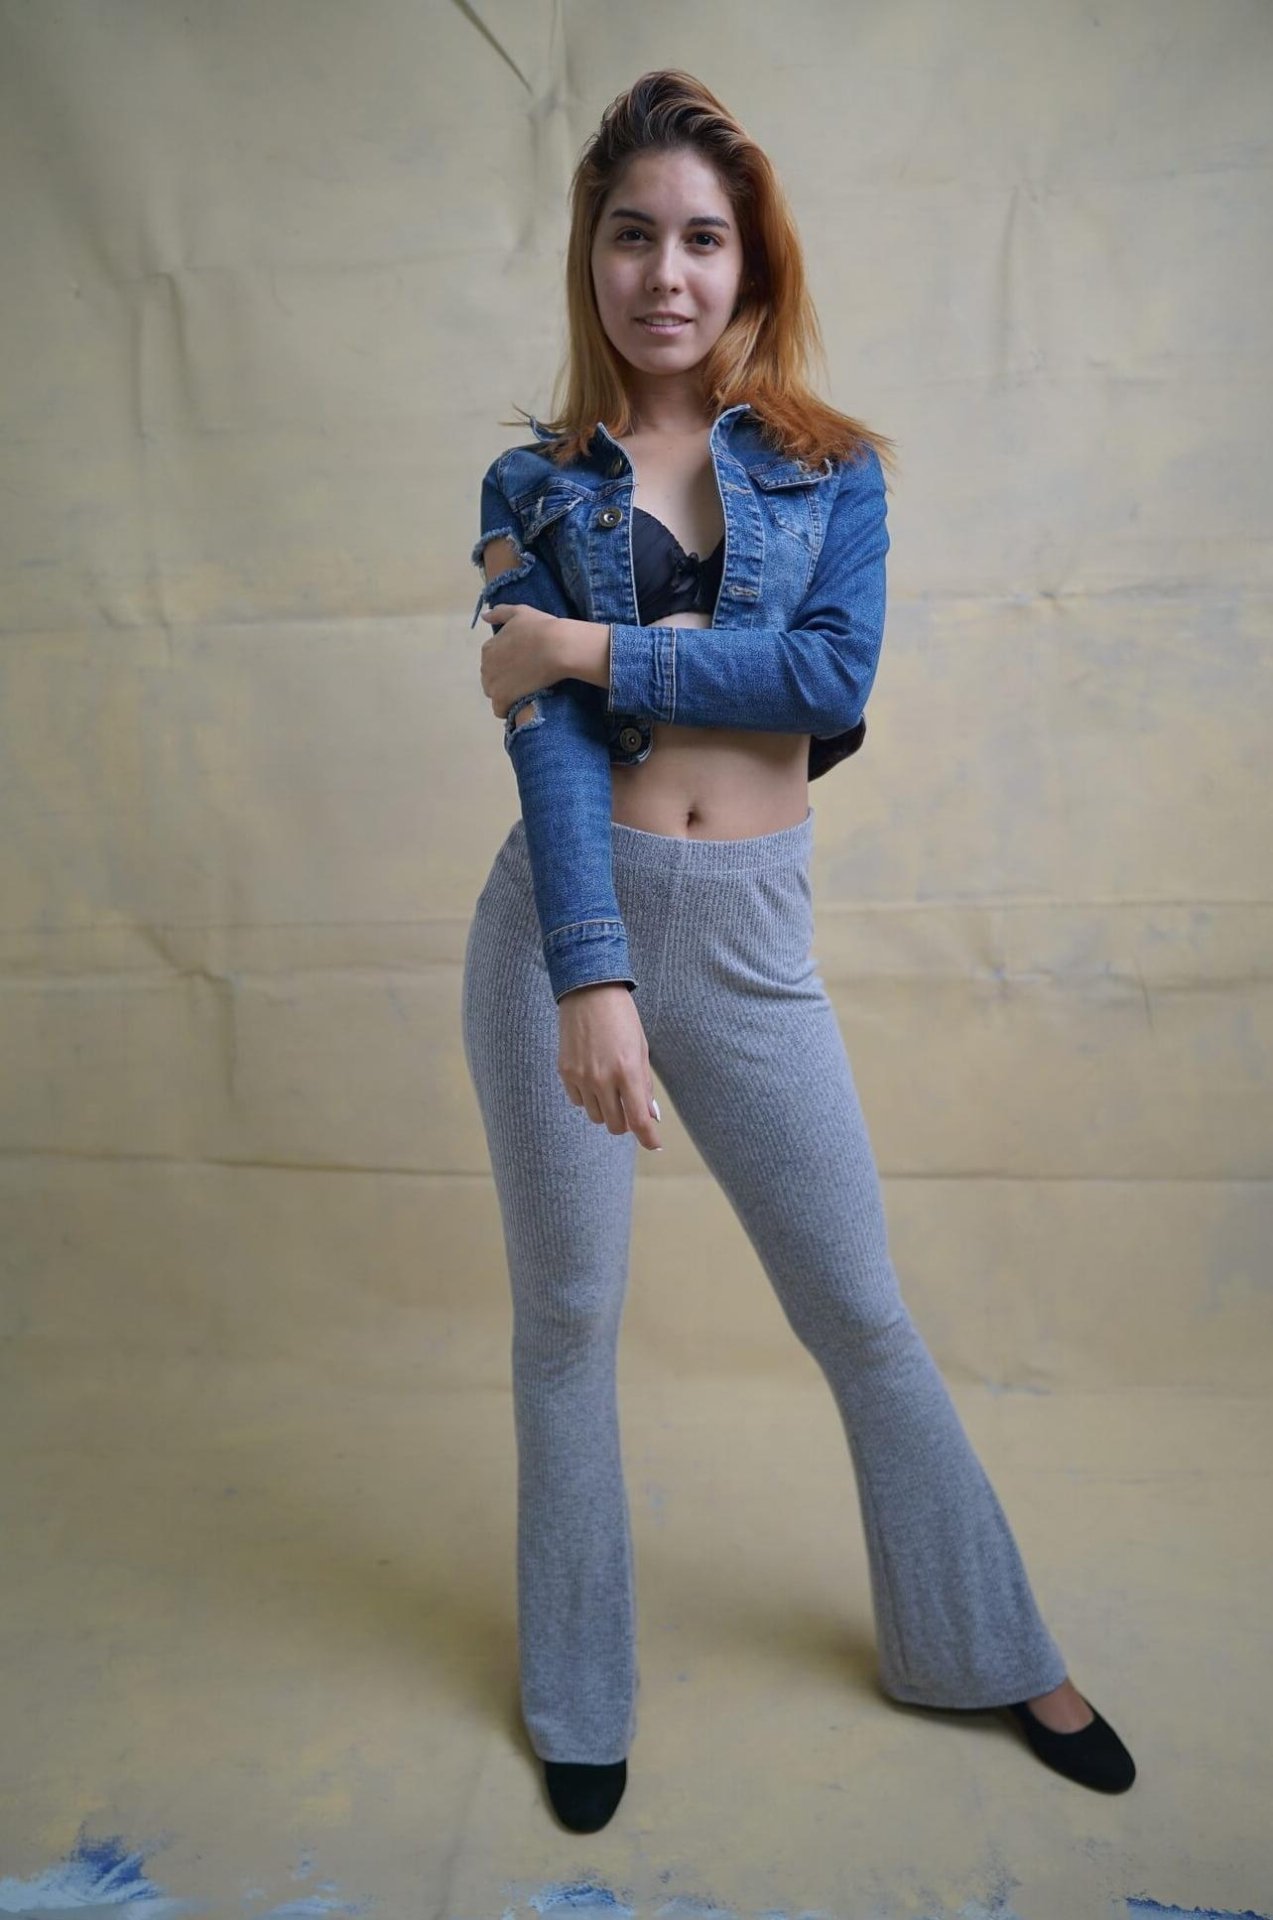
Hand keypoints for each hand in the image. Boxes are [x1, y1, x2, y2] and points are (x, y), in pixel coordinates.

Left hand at [479, 602, 563, 717]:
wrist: (557, 647)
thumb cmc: (541, 628)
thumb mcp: (520, 612)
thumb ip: (500, 613)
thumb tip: (485, 616)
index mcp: (489, 647)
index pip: (491, 661)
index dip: (506, 664)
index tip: (522, 665)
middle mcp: (486, 666)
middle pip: (491, 678)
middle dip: (504, 680)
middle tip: (526, 679)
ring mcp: (492, 683)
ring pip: (494, 694)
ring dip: (506, 695)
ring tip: (525, 692)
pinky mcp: (502, 698)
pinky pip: (499, 710)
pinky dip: (508, 709)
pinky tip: (521, 704)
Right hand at [557, 982, 662, 1151]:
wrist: (588, 992)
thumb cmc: (622, 1018)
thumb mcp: (641, 1049)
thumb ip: (644, 1086)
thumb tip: (651, 1116)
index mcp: (627, 1071)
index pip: (638, 1120)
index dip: (648, 1138)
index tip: (654, 1144)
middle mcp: (603, 1079)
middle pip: (615, 1125)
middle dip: (626, 1122)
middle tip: (629, 1107)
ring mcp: (581, 1077)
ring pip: (595, 1116)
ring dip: (607, 1110)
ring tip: (610, 1087)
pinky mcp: (565, 1072)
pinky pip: (578, 1101)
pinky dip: (588, 1098)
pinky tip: (593, 1078)